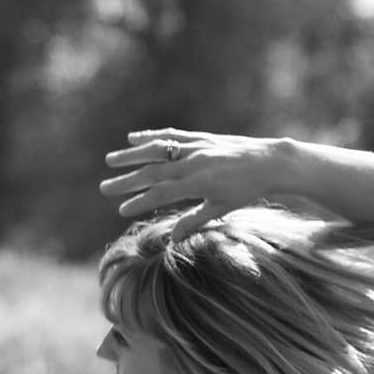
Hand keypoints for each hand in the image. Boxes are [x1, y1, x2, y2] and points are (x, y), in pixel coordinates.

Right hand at [100, 128, 283, 240]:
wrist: (269, 162)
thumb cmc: (247, 190)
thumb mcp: (222, 208)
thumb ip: (195, 220)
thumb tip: (172, 238)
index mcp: (199, 183)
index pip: (161, 194)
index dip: (139, 202)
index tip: (121, 210)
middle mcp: (194, 162)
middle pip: (153, 172)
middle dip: (127, 181)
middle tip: (104, 188)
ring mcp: (196, 147)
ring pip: (157, 150)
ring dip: (132, 155)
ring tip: (110, 160)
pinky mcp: (200, 137)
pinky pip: (172, 136)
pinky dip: (151, 136)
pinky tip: (133, 138)